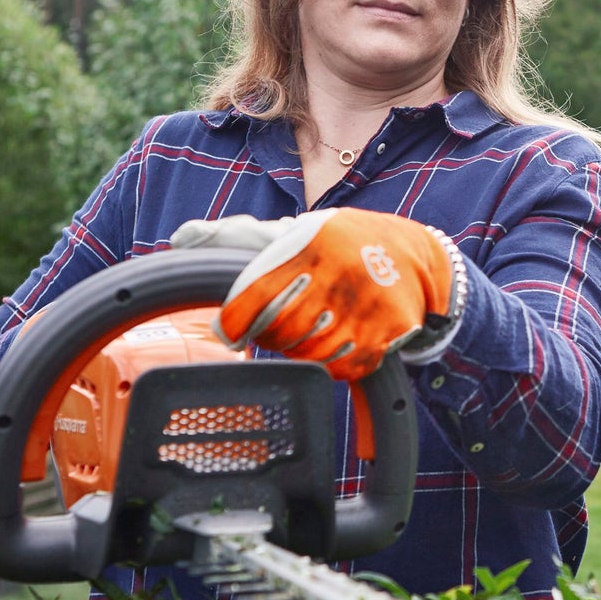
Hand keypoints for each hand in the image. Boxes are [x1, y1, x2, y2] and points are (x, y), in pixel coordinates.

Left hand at [171, 212, 459, 461]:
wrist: (419, 256)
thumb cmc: (343, 244)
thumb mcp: (297, 230)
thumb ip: (239, 237)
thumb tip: (181, 236)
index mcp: (310, 244)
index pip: (253, 297)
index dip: (234, 323)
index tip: (231, 332)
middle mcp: (340, 271)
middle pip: (281, 332)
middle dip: (273, 337)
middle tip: (279, 329)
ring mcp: (367, 304)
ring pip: (311, 355)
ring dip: (302, 353)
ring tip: (309, 335)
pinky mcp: (389, 331)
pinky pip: (344, 369)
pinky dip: (334, 366)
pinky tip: (338, 346)